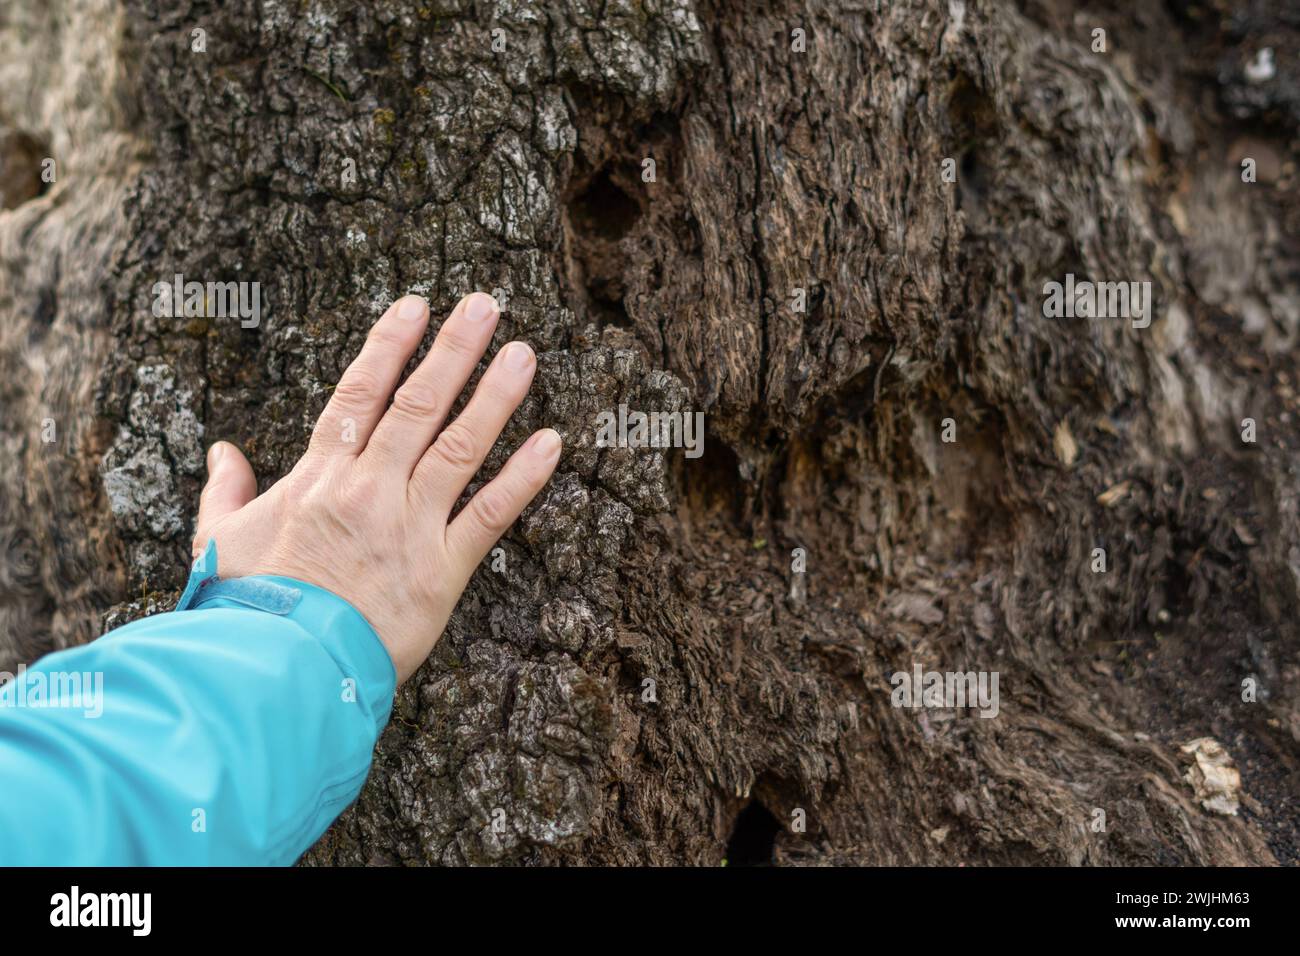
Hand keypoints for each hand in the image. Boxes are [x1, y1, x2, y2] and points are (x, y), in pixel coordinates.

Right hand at [190, 292, 560, 683]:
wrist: (275, 672)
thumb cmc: (245, 608)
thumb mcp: (219, 540)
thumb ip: (224, 491)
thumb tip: (224, 451)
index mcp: (318, 477)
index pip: (359, 394)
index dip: (389, 345)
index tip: (415, 306)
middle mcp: (368, 489)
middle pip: (416, 404)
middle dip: (452, 350)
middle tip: (485, 305)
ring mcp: (409, 526)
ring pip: (458, 445)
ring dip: (494, 396)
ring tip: (522, 354)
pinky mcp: (442, 570)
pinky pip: (490, 514)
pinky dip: (524, 478)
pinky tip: (551, 442)